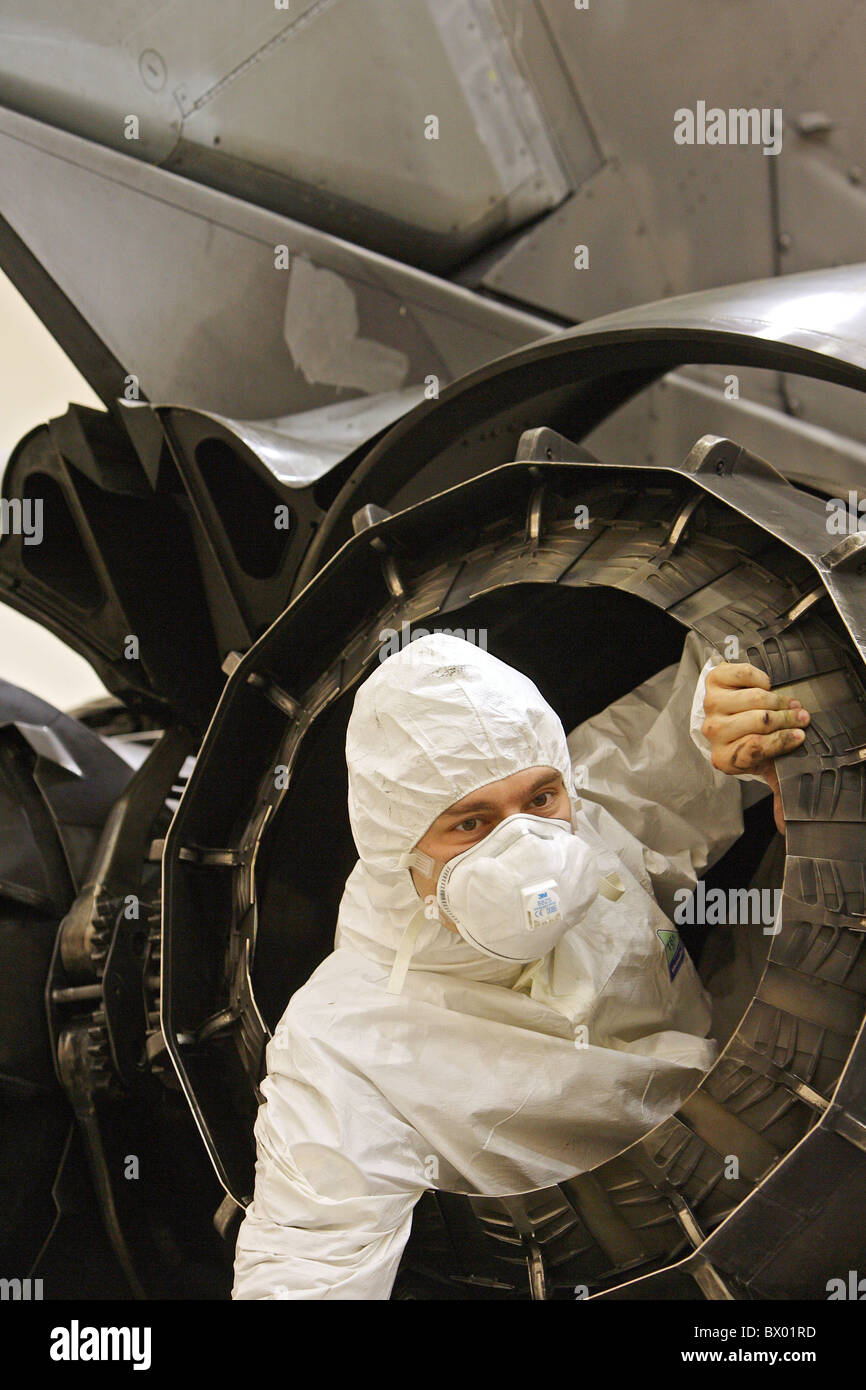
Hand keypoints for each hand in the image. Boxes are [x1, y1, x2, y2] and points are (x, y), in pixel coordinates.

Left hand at [701, 662, 809, 833]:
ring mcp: (711, 706)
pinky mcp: (713, 681)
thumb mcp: (767, 768)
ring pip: (753, 699)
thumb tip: (785, 825)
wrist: (730, 715)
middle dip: (786, 719)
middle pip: (758, 722)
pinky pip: (741, 674)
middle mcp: (714, 733)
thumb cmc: (752, 741)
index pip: (757, 748)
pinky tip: (766, 686)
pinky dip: (759, 678)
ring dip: (777, 700)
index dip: (783, 740)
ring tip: (790, 704)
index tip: (801, 736)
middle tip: (802, 716)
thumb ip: (779, 792)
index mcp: (725, 759)